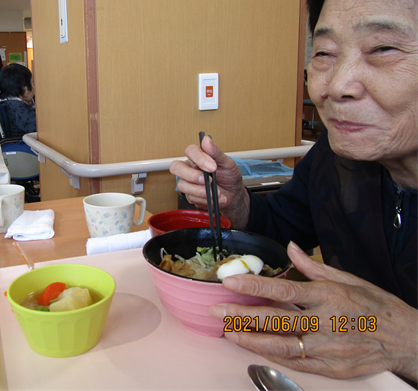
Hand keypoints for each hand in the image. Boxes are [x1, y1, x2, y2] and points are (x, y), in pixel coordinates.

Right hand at [169, 135, 249, 228]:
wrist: (233, 194)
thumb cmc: (229, 176)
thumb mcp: (227, 163)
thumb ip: (216, 152)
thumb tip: (206, 139)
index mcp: (198, 157)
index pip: (190, 151)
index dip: (199, 158)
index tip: (213, 167)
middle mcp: (190, 168)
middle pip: (176, 167)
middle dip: (192, 175)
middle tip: (208, 181)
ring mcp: (188, 182)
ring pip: (182, 185)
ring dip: (200, 191)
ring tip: (216, 193)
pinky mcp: (190, 195)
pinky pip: (190, 198)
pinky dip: (204, 199)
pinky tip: (214, 198)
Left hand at [209, 242, 417, 380]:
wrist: (406, 339)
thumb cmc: (376, 306)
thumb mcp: (348, 279)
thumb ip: (313, 266)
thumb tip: (291, 247)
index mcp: (329, 296)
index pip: (284, 290)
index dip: (254, 286)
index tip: (230, 282)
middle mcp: (327, 323)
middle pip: (277, 320)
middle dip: (243, 315)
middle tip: (218, 311)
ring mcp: (329, 348)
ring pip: (282, 345)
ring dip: (251, 339)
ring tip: (229, 332)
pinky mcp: (332, 368)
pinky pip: (296, 363)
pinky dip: (272, 356)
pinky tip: (254, 348)